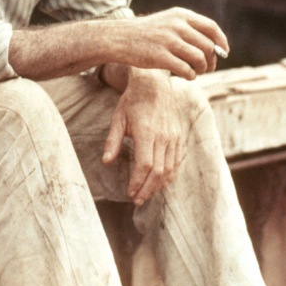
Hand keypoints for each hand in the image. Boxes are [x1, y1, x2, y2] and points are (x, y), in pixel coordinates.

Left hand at [102, 69, 185, 204]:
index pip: (144, 165)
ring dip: (158, 185)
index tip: (129, 193)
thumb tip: (106, 161)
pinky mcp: (179, 138)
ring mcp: (174, 138)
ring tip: (146, 194)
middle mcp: (164, 137)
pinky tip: (159, 183)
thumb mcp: (118, 118)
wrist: (155, 85)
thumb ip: (112, 141)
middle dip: (147, 189)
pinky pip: (176, 162)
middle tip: (137, 200)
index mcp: (147, 132)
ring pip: (169, 169)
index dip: (137, 182)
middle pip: (158, 172)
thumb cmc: (133, 101)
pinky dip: (169, 176)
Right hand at [113, 8, 227, 80]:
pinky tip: (187, 76)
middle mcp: (177, 26)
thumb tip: (216, 47)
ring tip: (197, 72)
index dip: (222, 41)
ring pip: (199, 59)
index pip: (211, 28)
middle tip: (209, 67)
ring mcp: (168, 41)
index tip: (224, 52)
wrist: (119, 38)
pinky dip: (191, 76)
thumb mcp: (167, 22)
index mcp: (181, 15)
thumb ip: (189, 30)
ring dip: (202, 69)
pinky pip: (186, 70)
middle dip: (212, 59)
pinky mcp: (160, 57)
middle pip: (208, 45)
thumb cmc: (146, 33)